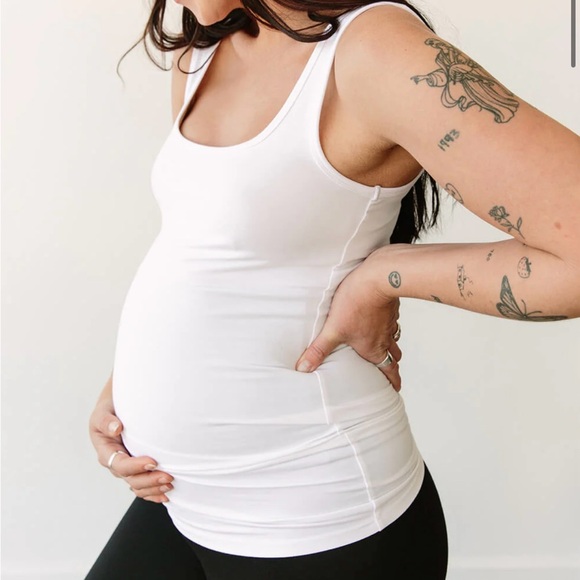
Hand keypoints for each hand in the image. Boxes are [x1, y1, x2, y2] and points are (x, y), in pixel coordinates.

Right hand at [88, 398, 173, 502]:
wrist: (117, 408)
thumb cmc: (110, 409)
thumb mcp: (103, 412)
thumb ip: (106, 421)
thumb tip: (116, 428)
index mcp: (106, 452)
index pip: (120, 464)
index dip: (136, 466)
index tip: (153, 462)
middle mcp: (115, 464)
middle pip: (131, 479)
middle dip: (150, 480)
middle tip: (169, 476)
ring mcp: (126, 469)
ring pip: (138, 487)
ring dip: (154, 488)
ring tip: (170, 484)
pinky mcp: (135, 470)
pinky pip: (143, 488)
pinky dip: (153, 493)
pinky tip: (166, 495)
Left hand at [294, 259, 402, 390]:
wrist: (378, 277)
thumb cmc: (357, 303)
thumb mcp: (333, 329)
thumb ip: (319, 349)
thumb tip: (304, 368)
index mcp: (374, 348)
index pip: (388, 370)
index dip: (393, 381)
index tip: (395, 388)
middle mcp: (386, 337)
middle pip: (393, 355)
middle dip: (391, 364)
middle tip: (389, 369)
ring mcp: (390, 321)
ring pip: (394, 337)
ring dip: (390, 343)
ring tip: (383, 344)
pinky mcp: (389, 305)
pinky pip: (391, 318)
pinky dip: (386, 323)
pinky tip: (378, 317)